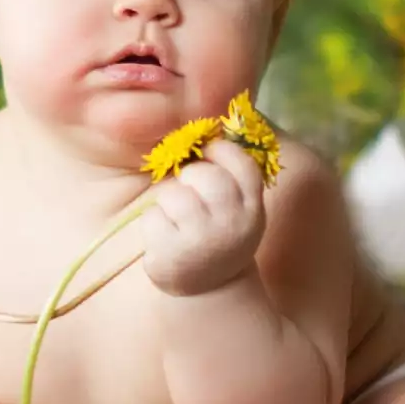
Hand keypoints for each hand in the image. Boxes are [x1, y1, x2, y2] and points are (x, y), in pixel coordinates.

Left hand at [140, 138, 266, 296]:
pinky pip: (152, 218)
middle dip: (189, 179)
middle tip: (191, 201)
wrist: (205, 287)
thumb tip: (209, 116)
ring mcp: (204, 242)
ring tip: (178, 223)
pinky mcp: (173, 257)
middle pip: (203, 174)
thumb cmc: (212, 230)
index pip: (240, 161)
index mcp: (252, 207)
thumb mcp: (233, 203)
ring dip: (168, 203)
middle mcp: (234, 225)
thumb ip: (227, 170)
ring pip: (173, 194)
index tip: (206, 158)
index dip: (217, 152)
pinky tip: (165, 241)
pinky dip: (152, 225)